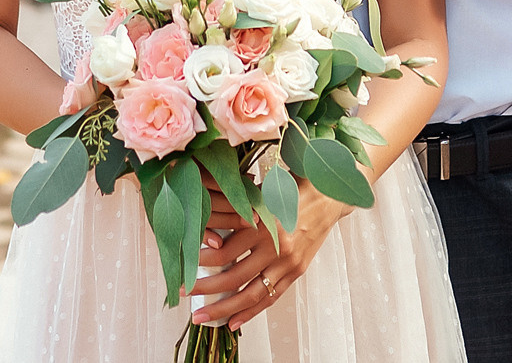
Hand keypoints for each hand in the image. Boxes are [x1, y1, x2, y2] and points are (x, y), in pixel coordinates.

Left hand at [191, 181, 345, 327]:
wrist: (327, 197)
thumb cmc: (289, 190)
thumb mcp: (261, 195)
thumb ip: (238, 211)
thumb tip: (206, 228)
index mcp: (262, 223)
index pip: (224, 251)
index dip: (202, 262)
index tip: (185, 267)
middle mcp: (275, 246)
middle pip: (233, 276)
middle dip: (205, 289)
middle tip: (184, 294)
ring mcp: (287, 263)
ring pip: (250, 293)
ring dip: (224, 308)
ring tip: (202, 316)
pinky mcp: (296, 272)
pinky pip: (270, 298)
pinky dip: (251, 313)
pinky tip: (233, 322)